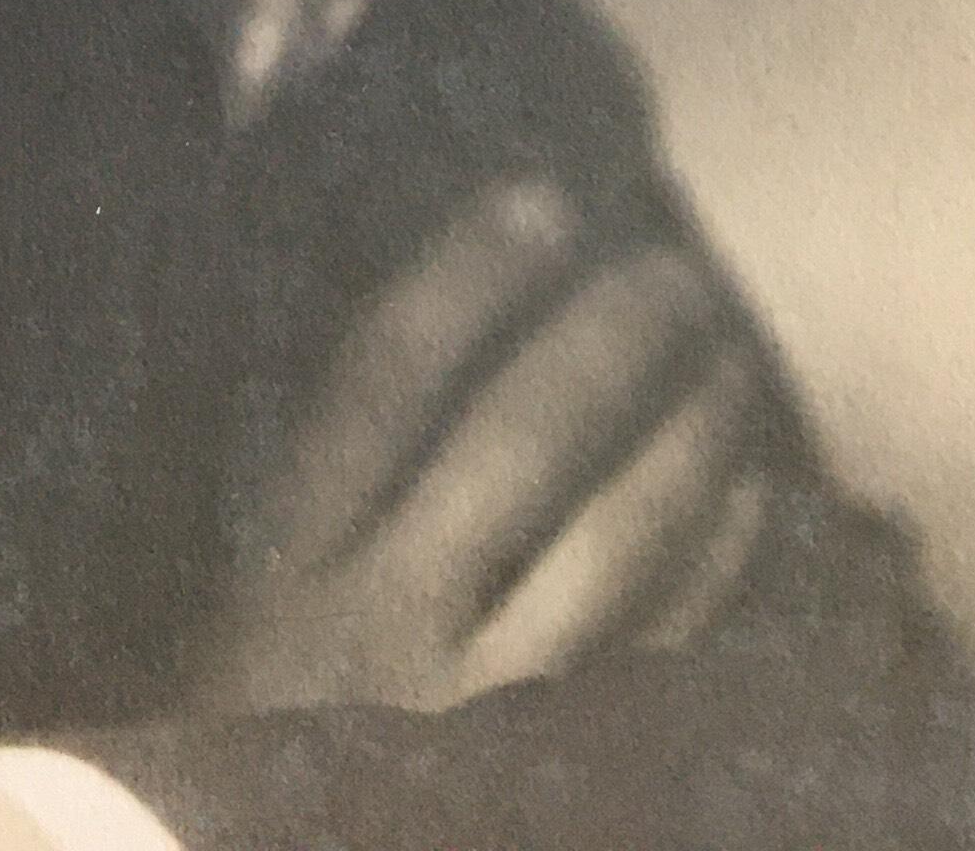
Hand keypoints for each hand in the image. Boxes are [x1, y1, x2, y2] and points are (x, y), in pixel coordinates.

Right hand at [200, 176, 766, 716]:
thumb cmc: (245, 754)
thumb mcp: (227, 626)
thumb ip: (300, 511)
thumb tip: (408, 356)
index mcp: (284, 574)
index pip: (382, 384)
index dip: (466, 280)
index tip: (543, 202)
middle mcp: (387, 628)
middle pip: (517, 444)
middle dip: (604, 342)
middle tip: (671, 271)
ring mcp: (490, 712)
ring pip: (615, 542)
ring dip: (685, 436)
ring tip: (726, 361)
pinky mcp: (571, 772)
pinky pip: (667, 647)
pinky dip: (717, 558)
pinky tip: (748, 491)